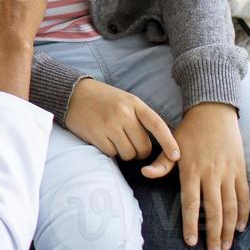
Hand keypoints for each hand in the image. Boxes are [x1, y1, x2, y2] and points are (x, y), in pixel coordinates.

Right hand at [63, 78, 180, 171]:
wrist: (73, 94)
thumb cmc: (103, 99)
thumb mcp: (125, 100)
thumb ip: (140, 117)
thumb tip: (160, 140)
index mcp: (134, 103)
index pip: (157, 125)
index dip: (169, 142)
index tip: (177, 155)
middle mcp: (123, 114)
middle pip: (143, 147)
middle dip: (140, 151)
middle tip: (130, 144)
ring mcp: (109, 125)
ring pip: (129, 154)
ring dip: (124, 152)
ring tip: (115, 139)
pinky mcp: (97, 136)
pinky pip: (112, 154)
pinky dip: (110, 151)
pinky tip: (103, 139)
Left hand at [172, 102, 249, 249]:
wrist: (213, 112)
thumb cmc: (189, 130)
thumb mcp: (171, 143)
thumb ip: (161, 163)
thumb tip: (144, 173)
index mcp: (191, 170)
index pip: (191, 203)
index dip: (191, 224)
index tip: (191, 242)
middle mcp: (211, 173)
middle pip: (214, 210)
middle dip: (214, 234)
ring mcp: (228, 172)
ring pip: (230, 206)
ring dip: (229, 228)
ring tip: (227, 245)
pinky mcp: (240, 169)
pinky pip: (244, 195)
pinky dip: (244, 212)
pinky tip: (240, 226)